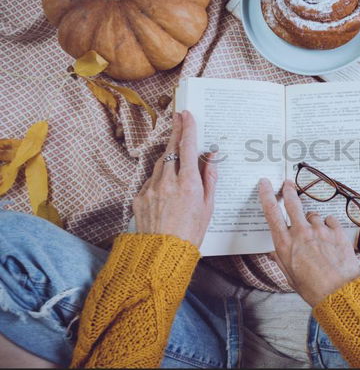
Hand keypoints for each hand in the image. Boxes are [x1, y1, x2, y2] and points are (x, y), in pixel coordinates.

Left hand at [133, 111, 216, 247]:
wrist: (163, 253)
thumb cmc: (190, 233)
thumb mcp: (208, 206)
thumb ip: (209, 179)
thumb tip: (210, 158)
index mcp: (188, 184)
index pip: (187, 147)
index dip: (188, 129)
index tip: (187, 116)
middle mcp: (168, 182)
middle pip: (171, 149)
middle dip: (176, 131)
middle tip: (178, 117)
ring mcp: (151, 188)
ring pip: (160, 163)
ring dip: (168, 155)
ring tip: (175, 152)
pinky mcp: (139, 197)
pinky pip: (151, 180)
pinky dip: (159, 178)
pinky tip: (166, 186)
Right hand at [258, 178, 359, 306]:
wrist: (339, 292)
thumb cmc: (313, 288)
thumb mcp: (290, 276)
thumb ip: (281, 259)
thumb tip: (274, 251)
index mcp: (285, 244)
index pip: (272, 213)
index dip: (266, 195)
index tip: (265, 184)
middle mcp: (301, 233)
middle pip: (292, 203)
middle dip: (289, 190)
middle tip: (288, 184)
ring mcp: (320, 230)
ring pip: (313, 215)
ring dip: (313, 222)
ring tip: (317, 238)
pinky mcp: (337, 231)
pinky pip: (330, 221)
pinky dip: (328, 227)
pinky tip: (329, 239)